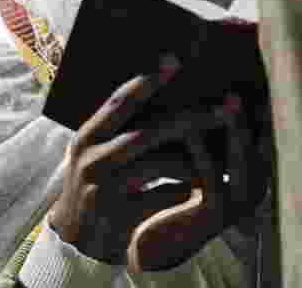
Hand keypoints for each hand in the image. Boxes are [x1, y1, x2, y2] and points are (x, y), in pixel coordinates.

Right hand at [49, 55, 270, 268]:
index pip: (118, 103)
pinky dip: (186, 189)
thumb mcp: (94, 152)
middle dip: (192, 118)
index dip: (146, 81)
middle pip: (148, 133)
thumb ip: (119, 127)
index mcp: (86, 138)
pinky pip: (162, 197)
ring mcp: (102, 190)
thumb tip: (164, 88)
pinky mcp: (117, 217)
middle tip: (227, 107)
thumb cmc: (95, 183)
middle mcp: (91, 160)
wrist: (74, 240)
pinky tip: (207, 184)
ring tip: (227, 150)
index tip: (176, 60)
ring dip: (196, 158)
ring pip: (159, 166)